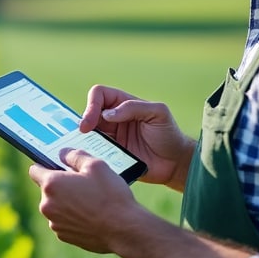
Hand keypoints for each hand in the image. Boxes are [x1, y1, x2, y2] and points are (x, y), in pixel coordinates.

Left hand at [28, 150, 141, 253]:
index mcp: (51, 184)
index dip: (46, 166)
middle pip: (48, 190)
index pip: (35, 170)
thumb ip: (75, 156)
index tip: (57, 167)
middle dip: (62, 186)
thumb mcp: (96, 166)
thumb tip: (63, 153)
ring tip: (91, 202)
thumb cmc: (110, 195)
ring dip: (67, 203)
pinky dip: (74, 218)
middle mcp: (47, 205)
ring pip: (57, 207)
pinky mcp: (64, 236)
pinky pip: (64, 221)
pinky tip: (91, 216)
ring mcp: (54, 222)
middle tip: (84, 184)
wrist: (123, 229)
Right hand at [78, 85, 193, 189]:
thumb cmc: (169, 134)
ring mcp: (111, 137)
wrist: (175, 163)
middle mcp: (114, 119)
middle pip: (89, 113)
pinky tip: (91, 157)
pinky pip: (94, 152)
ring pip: (88, 133)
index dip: (92, 104)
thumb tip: (107, 114)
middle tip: (84, 133)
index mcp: (124, 104)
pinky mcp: (110, 154)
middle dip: (84, 122)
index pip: (99, 94)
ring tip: (85, 145)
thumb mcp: (158, 113)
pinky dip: (90, 153)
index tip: (92, 120)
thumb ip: (134, 107)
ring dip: (85, 138)